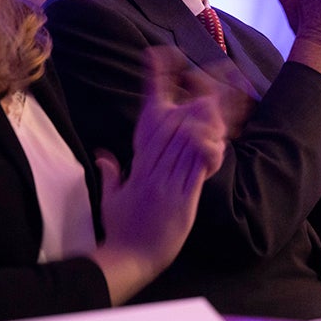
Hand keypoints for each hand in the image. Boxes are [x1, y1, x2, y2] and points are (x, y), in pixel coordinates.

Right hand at [94, 46, 227, 303]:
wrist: (127, 258)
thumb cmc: (120, 231)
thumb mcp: (111, 198)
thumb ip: (111, 174)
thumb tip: (103, 155)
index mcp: (138, 166)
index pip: (151, 124)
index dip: (155, 92)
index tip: (160, 62)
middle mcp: (152, 169)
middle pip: (172, 126)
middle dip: (190, 101)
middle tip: (206, 77)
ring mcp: (167, 183)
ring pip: (186, 144)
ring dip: (203, 122)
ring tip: (217, 100)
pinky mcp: (182, 200)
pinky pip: (196, 171)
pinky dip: (207, 154)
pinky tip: (218, 141)